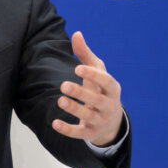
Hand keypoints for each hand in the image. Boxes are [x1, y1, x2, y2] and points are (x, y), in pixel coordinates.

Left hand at [52, 32, 124, 146]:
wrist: (110, 121)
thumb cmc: (100, 89)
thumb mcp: (97, 72)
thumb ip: (85, 54)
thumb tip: (76, 33)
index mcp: (112, 89)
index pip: (106, 81)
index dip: (93, 75)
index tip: (78, 68)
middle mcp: (108, 105)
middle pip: (95, 100)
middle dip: (80, 93)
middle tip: (63, 85)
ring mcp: (99, 120)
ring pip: (88, 116)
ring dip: (74, 109)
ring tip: (60, 100)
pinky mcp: (89, 133)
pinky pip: (79, 133)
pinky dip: (68, 130)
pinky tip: (55, 123)